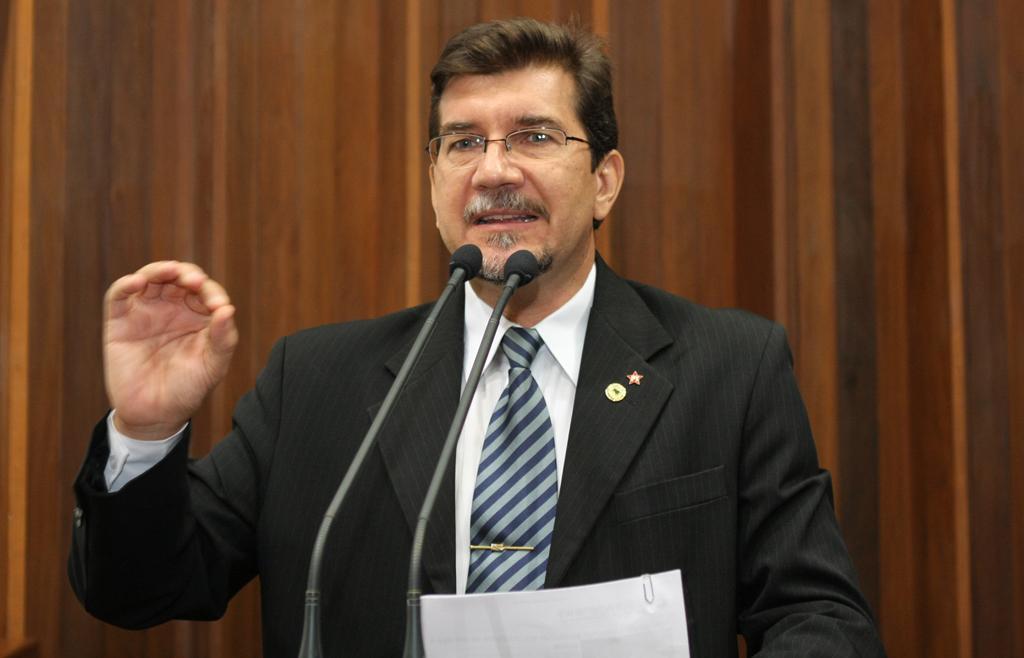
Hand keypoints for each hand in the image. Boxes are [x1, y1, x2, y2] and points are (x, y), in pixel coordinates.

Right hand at [103, 261, 238, 438]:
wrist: (155, 415)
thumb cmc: (188, 389)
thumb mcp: (213, 365)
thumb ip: (223, 338)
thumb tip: (228, 309)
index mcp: (198, 316)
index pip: (206, 291)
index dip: (212, 292)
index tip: (217, 306)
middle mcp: (173, 308)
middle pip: (178, 277)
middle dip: (188, 274)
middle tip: (194, 282)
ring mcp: (146, 311)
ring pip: (151, 278)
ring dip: (160, 270)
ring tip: (171, 271)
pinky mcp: (120, 320)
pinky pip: (119, 295)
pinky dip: (127, 284)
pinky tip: (138, 283)